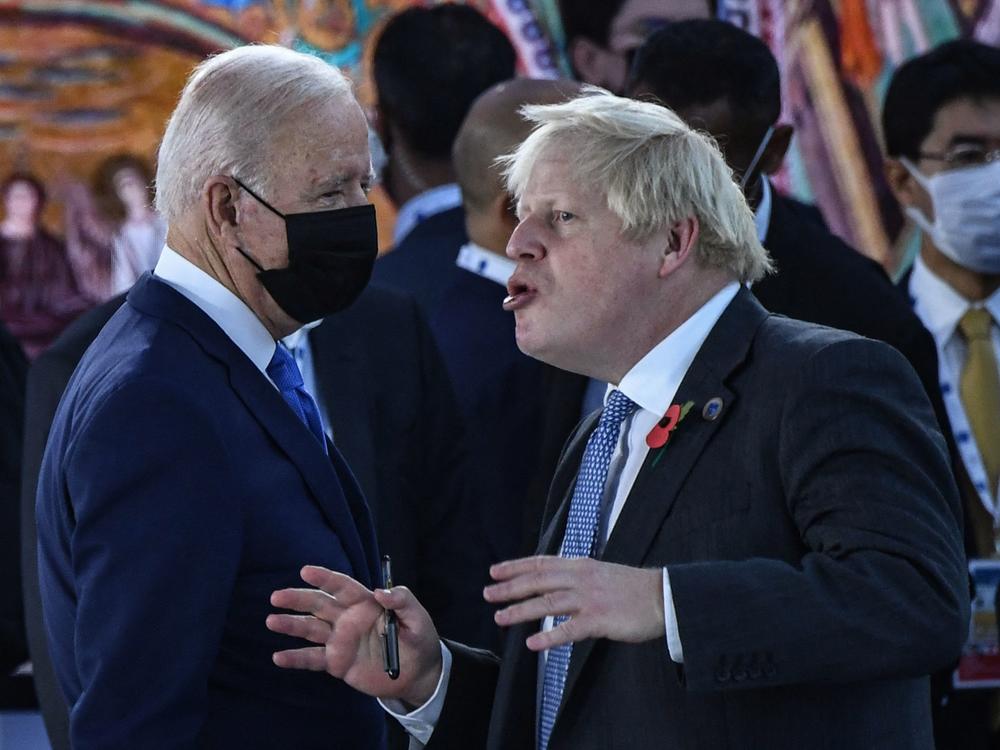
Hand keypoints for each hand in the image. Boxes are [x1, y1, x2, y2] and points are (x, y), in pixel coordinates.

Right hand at [267, 565, 441, 706]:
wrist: (417, 673)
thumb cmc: (418, 638)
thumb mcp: (417, 617)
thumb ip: (402, 601)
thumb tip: (382, 592)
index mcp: (365, 603)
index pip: (341, 586)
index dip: (324, 578)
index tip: (305, 571)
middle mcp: (347, 618)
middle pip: (319, 605)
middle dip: (298, 599)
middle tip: (277, 596)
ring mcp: (340, 640)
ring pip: (310, 629)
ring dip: (291, 625)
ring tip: (271, 621)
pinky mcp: (337, 662)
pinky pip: (312, 659)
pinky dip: (295, 658)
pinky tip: (278, 657)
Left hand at [484, 556, 664, 650]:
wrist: (664, 596)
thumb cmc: (633, 588)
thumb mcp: (601, 572)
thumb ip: (577, 576)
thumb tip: (554, 581)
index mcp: (580, 565)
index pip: (541, 563)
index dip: (515, 567)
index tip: (494, 571)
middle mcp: (581, 578)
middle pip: (537, 580)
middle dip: (510, 587)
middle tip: (487, 594)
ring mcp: (589, 598)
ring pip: (547, 603)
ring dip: (521, 611)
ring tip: (500, 618)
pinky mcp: (600, 620)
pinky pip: (569, 629)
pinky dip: (549, 637)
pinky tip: (533, 644)